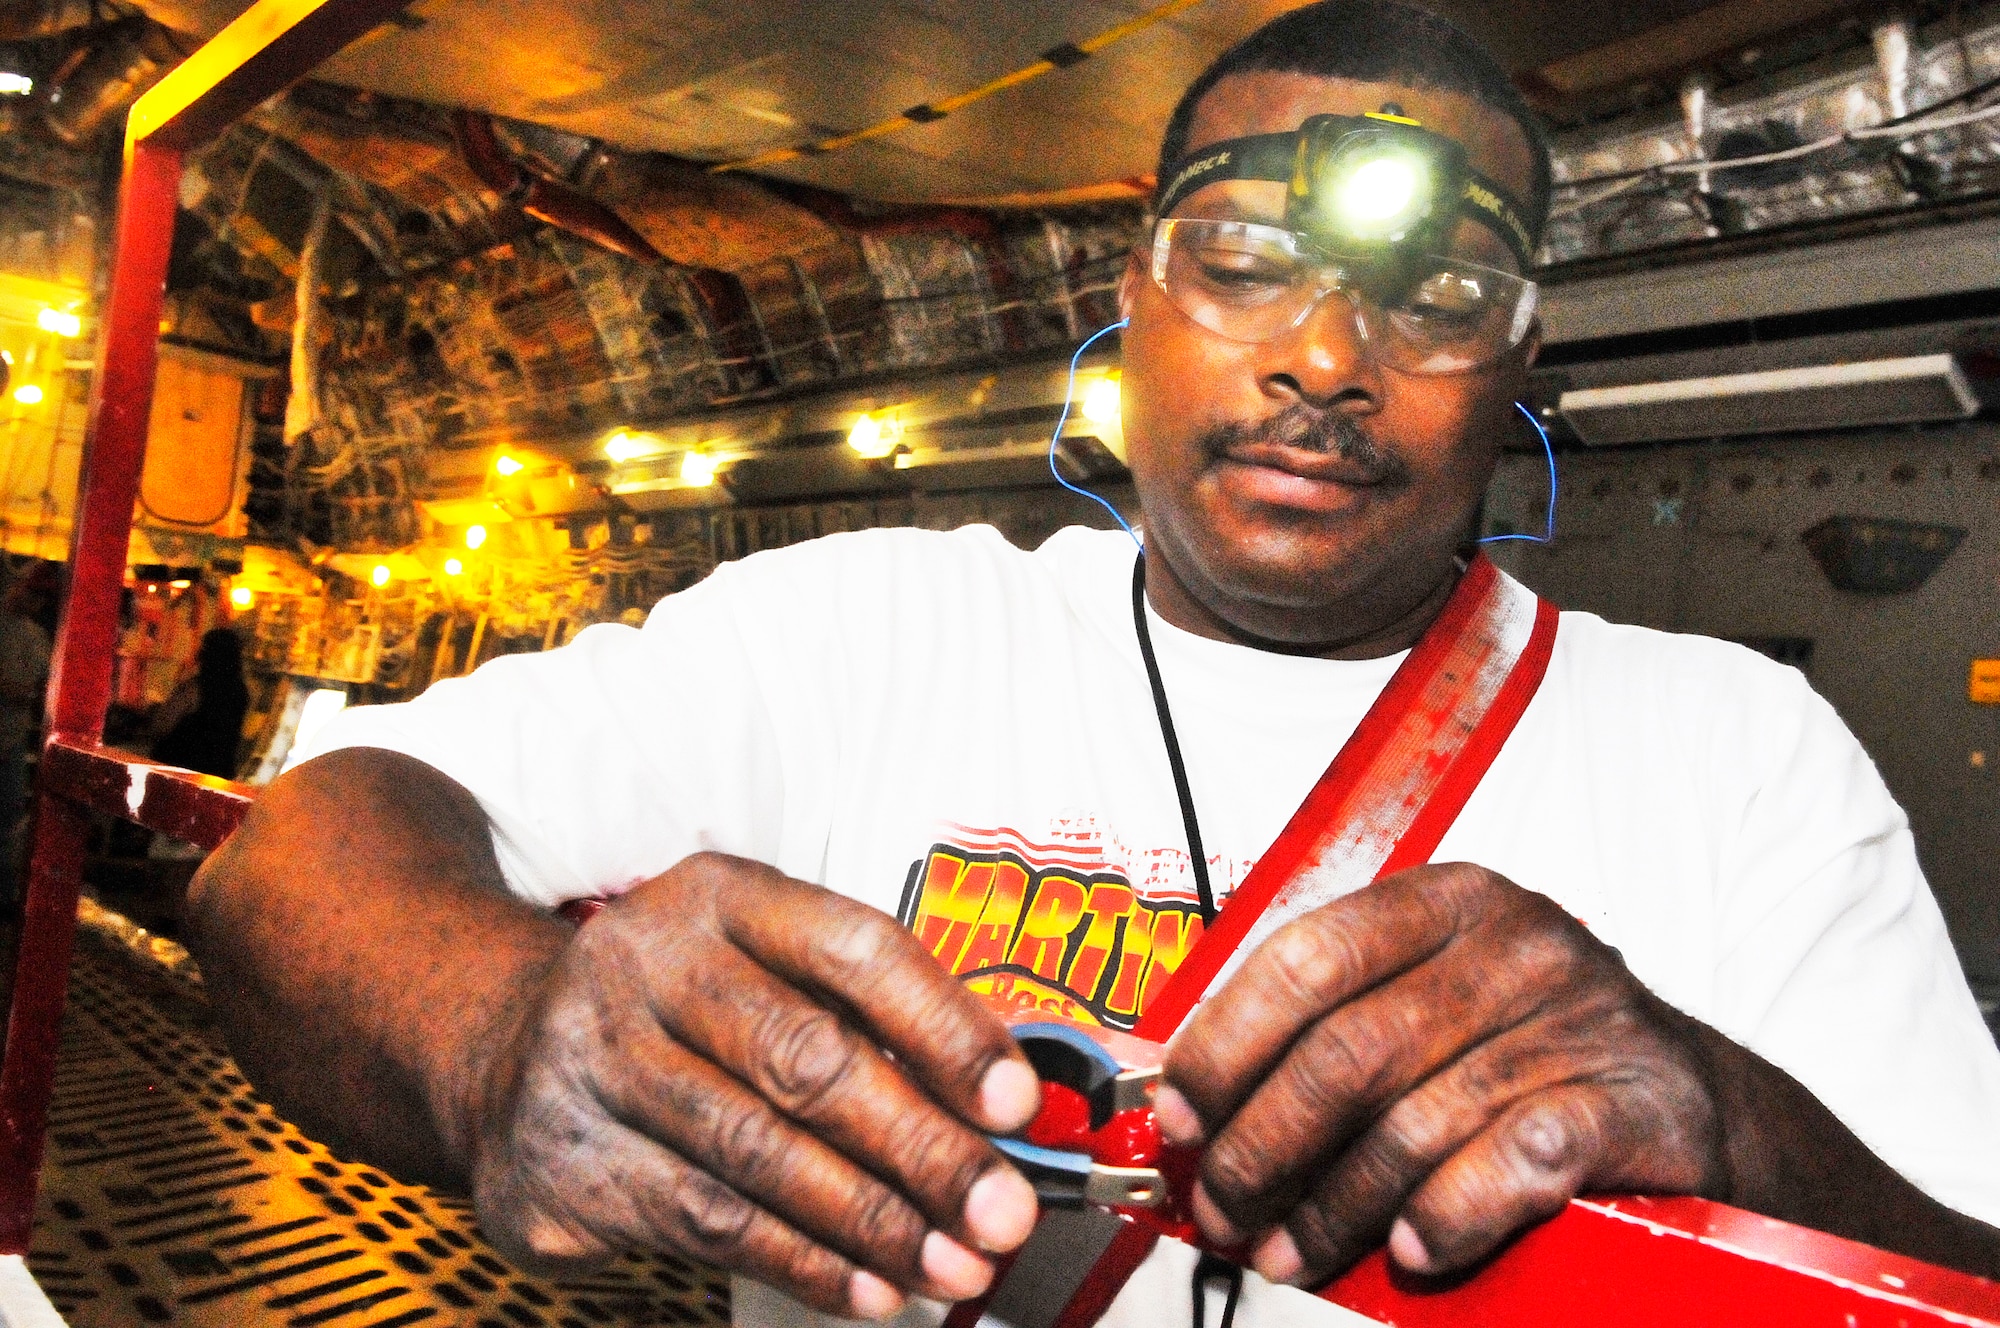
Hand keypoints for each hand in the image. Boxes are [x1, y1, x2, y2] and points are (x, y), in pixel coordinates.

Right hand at [467, 851, 1042, 1317]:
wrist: (503, 1053)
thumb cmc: (682, 1011)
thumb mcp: (765, 968)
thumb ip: (874, 1017)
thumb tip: (1004, 1100)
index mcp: (720, 896)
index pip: (853, 948)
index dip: (943, 1027)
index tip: (1015, 1102)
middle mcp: (647, 964)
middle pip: (805, 1060)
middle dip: (922, 1148)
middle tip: (1001, 1211)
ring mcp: (593, 1060)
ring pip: (758, 1154)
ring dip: (872, 1223)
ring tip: (951, 1265)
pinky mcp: (567, 1159)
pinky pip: (707, 1221)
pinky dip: (802, 1262)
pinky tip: (868, 1288)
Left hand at [1158, 862, 1722, 1285]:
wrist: (1683, 1096)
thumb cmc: (1528, 1048)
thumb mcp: (1429, 1002)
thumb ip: (1327, 1029)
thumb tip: (1196, 1098)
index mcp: (1446, 903)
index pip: (1308, 958)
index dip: (1229, 1043)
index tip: (1183, 1112)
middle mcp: (1513, 946)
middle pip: (1349, 1050)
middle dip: (1264, 1146)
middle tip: (1223, 1208)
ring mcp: (1577, 1021)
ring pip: (1415, 1122)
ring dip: (1332, 1207)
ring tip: (1286, 1252)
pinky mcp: (1631, 1102)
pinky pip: (1513, 1164)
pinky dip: (1447, 1216)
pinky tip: (1408, 1250)